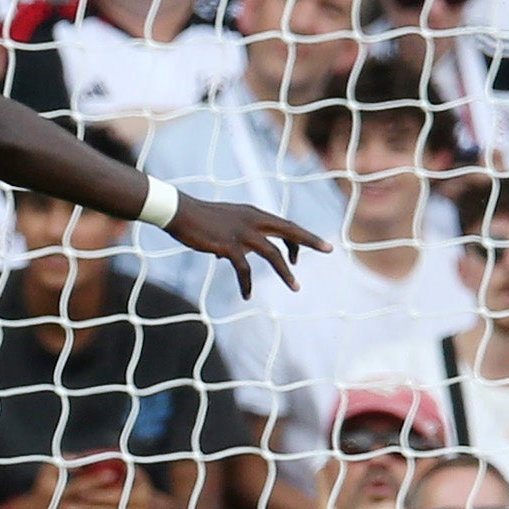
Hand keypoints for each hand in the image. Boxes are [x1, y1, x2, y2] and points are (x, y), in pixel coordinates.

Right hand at [164, 195, 324, 295]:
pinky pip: (244, 270)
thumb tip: (231, 259)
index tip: (311, 249)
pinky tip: (247, 296)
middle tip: (329, 248)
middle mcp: (253, 220)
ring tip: (296, 288)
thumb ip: (233, 238)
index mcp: (254, 213)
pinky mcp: (228, 245)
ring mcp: (242, 232)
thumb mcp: (223, 225)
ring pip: (273, 253)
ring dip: (286, 272)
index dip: (300, 237)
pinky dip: (247, 284)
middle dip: (310, 241)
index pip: (285, 224)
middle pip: (289, 230)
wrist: (180, 212)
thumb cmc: (199, 219)